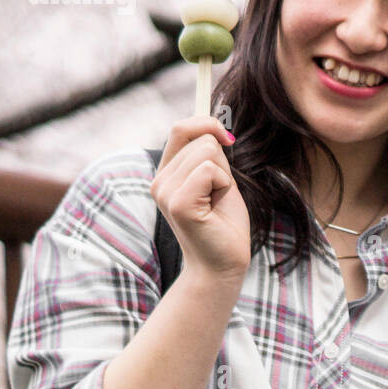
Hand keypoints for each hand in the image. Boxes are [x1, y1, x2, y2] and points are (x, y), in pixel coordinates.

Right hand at [150, 116, 250, 284]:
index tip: (228, 137)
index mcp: (166, 174)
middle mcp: (160, 181)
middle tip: (219, 193)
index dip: (206, 123)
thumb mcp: (218, 180)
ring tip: (216, 202)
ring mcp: (165, 192)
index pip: (181, 128)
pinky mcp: (178, 203)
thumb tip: (215, 127)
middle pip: (200, 138)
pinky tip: (215, 208)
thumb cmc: (223, 224)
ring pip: (207, 151)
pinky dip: (223, 185)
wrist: (223, 265)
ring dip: (223, 176)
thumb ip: (210, 155)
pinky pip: (209, 170)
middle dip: (222, 162)